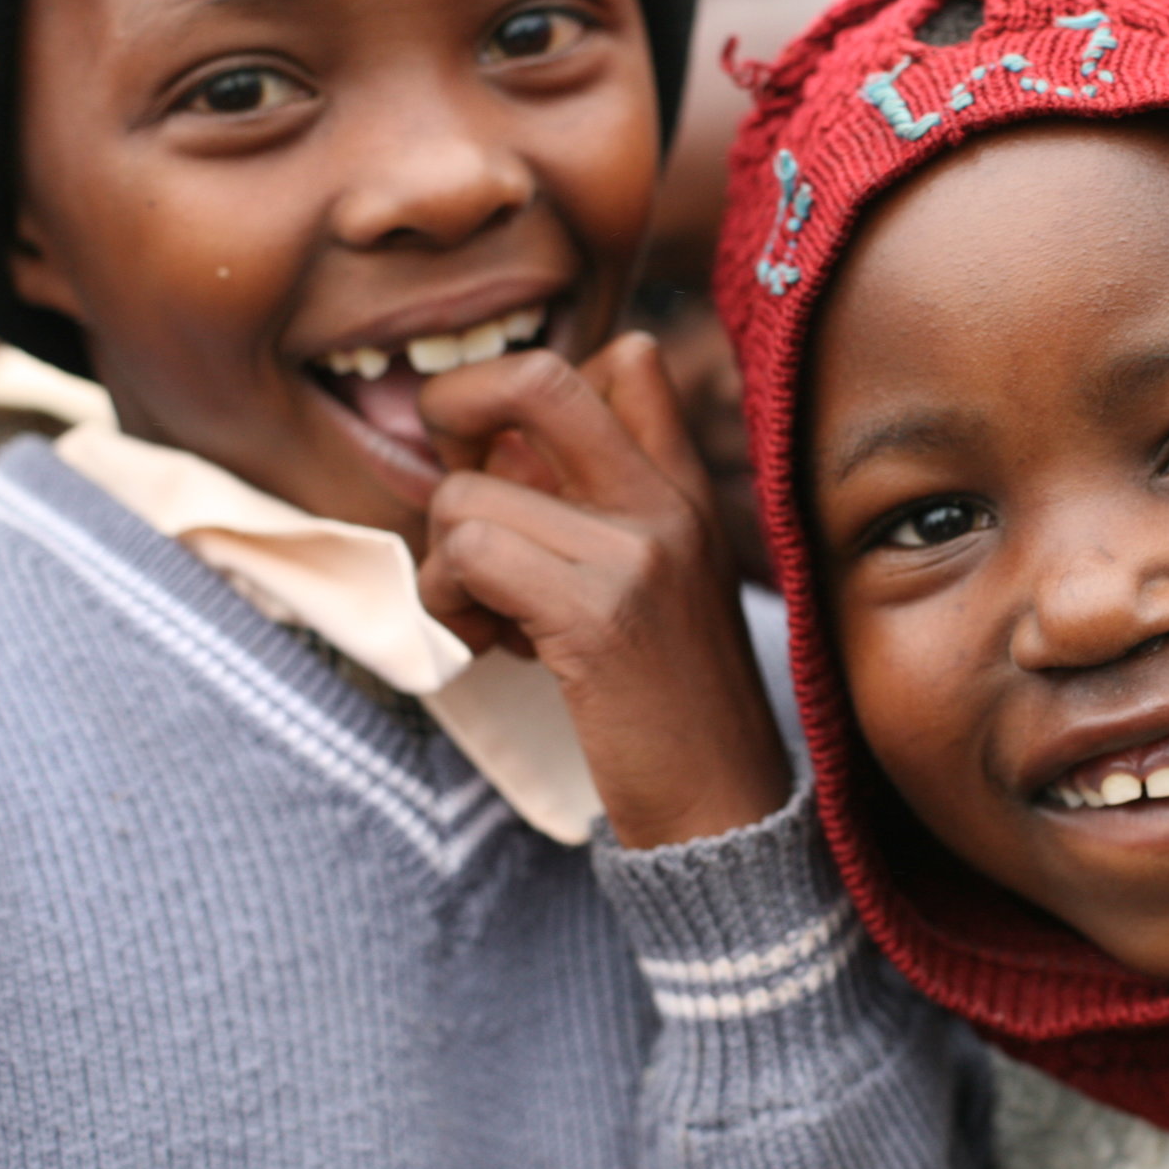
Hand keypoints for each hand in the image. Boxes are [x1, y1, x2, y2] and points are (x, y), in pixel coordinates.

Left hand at [418, 332, 791, 847]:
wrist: (724, 810)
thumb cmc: (668, 706)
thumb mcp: (657, 585)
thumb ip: (595, 512)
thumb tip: (483, 461)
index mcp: (686, 490)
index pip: (626, 358)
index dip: (533, 390)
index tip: (514, 463)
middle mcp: (669, 503)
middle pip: (538, 377)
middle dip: (456, 410)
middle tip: (456, 490)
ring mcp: (638, 553)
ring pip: (467, 494)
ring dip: (445, 565)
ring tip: (493, 619)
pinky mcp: (599, 613)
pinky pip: (468, 558)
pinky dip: (449, 607)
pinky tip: (494, 646)